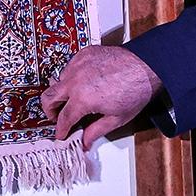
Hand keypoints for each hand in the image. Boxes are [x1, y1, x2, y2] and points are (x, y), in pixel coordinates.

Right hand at [41, 45, 162, 146]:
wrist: (146, 66)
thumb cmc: (135, 90)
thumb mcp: (116, 118)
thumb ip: (95, 131)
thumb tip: (85, 141)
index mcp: (82, 99)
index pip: (63, 118)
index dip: (61, 129)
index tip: (61, 133)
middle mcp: (75, 80)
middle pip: (48, 98)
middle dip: (50, 111)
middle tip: (58, 117)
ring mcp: (78, 65)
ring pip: (58, 81)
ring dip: (61, 93)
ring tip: (72, 99)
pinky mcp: (84, 54)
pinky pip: (69, 67)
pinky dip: (71, 77)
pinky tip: (82, 83)